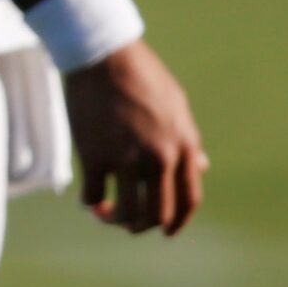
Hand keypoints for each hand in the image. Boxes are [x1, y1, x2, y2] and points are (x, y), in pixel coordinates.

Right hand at [62, 40, 206, 236]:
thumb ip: (187, 140)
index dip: (178, 223)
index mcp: (184, 145)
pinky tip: (87, 197)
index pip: (189, 200)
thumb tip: (200, 166)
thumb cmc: (140, 75)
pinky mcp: (95, 154)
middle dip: (142, 225)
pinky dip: (90, 202)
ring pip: (127, 212)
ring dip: (115, 221)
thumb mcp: (176, 106)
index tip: (165, 231)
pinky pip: (95, 194)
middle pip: (158, 213)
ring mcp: (127, 157)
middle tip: (127, 223)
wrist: (103, 55)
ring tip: (104, 214)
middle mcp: (160, 157)